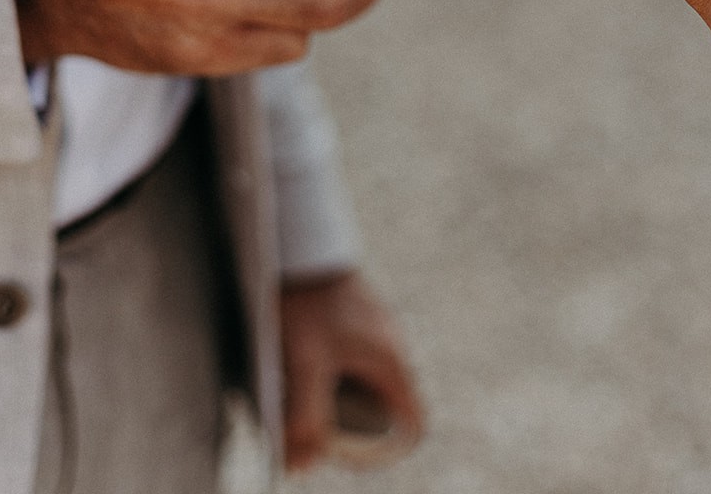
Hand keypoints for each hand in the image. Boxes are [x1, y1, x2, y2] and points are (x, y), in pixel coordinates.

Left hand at [279, 269, 424, 473]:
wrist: (298, 245)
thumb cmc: (307, 304)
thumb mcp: (304, 364)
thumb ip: (306, 416)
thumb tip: (300, 465)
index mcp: (391, 361)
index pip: (411, 423)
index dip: (386, 450)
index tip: (351, 454)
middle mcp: (392, 347)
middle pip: (384, 408)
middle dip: (353, 429)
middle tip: (315, 433)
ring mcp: (377, 331)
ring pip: (366, 383)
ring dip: (340, 401)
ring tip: (303, 402)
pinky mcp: (358, 319)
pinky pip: (354, 361)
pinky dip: (333, 376)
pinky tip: (302, 371)